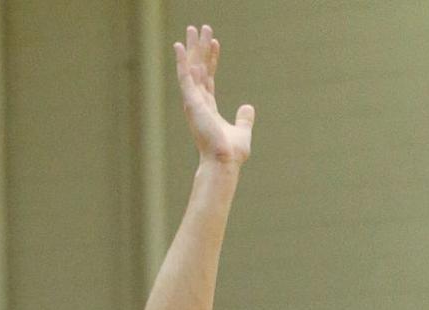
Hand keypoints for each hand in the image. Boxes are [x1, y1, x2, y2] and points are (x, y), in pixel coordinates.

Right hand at [174, 25, 254, 165]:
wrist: (224, 162)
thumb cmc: (231, 154)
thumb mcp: (242, 132)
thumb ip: (244, 119)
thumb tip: (248, 107)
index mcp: (208, 108)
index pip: (208, 78)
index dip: (211, 60)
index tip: (215, 43)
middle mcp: (198, 103)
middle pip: (198, 68)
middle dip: (199, 47)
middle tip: (200, 28)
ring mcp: (193, 102)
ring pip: (191, 68)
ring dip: (192, 48)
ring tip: (192, 28)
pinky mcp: (191, 102)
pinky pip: (185, 77)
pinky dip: (182, 61)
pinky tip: (180, 46)